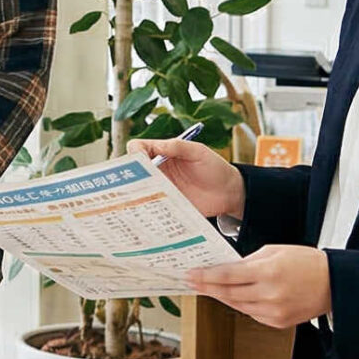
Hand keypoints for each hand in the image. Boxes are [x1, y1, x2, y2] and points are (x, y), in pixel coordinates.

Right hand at [129, 137, 243, 218]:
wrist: (230, 193)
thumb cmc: (215, 168)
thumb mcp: (199, 152)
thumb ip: (179, 147)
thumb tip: (157, 145)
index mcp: (162, 153)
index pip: (138, 148)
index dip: (134, 153)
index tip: (139, 161)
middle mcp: (157, 170)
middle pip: (132, 170)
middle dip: (128, 176)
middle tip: (130, 184)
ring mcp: (160, 189)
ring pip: (138, 190)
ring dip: (134, 194)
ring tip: (134, 200)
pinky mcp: (165, 206)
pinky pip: (150, 207)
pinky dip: (145, 210)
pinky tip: (145, 214)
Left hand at [187, 245, 331, 329]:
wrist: (334, 283)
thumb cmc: (307, 262)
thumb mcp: (275, 251)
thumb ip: (249, 261)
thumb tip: (227, 268)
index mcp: (269, 272)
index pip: (227, 276)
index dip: (205, 276)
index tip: (190, 274)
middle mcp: (270, 294)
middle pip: (228, 293)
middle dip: (206, 287)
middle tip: (191, 282)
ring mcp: (274, 311)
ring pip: (237, 305)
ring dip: (220, 296)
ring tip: (207, 288)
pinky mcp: (278, 322)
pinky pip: (251, 313)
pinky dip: (240, 304)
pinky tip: (234, 296)